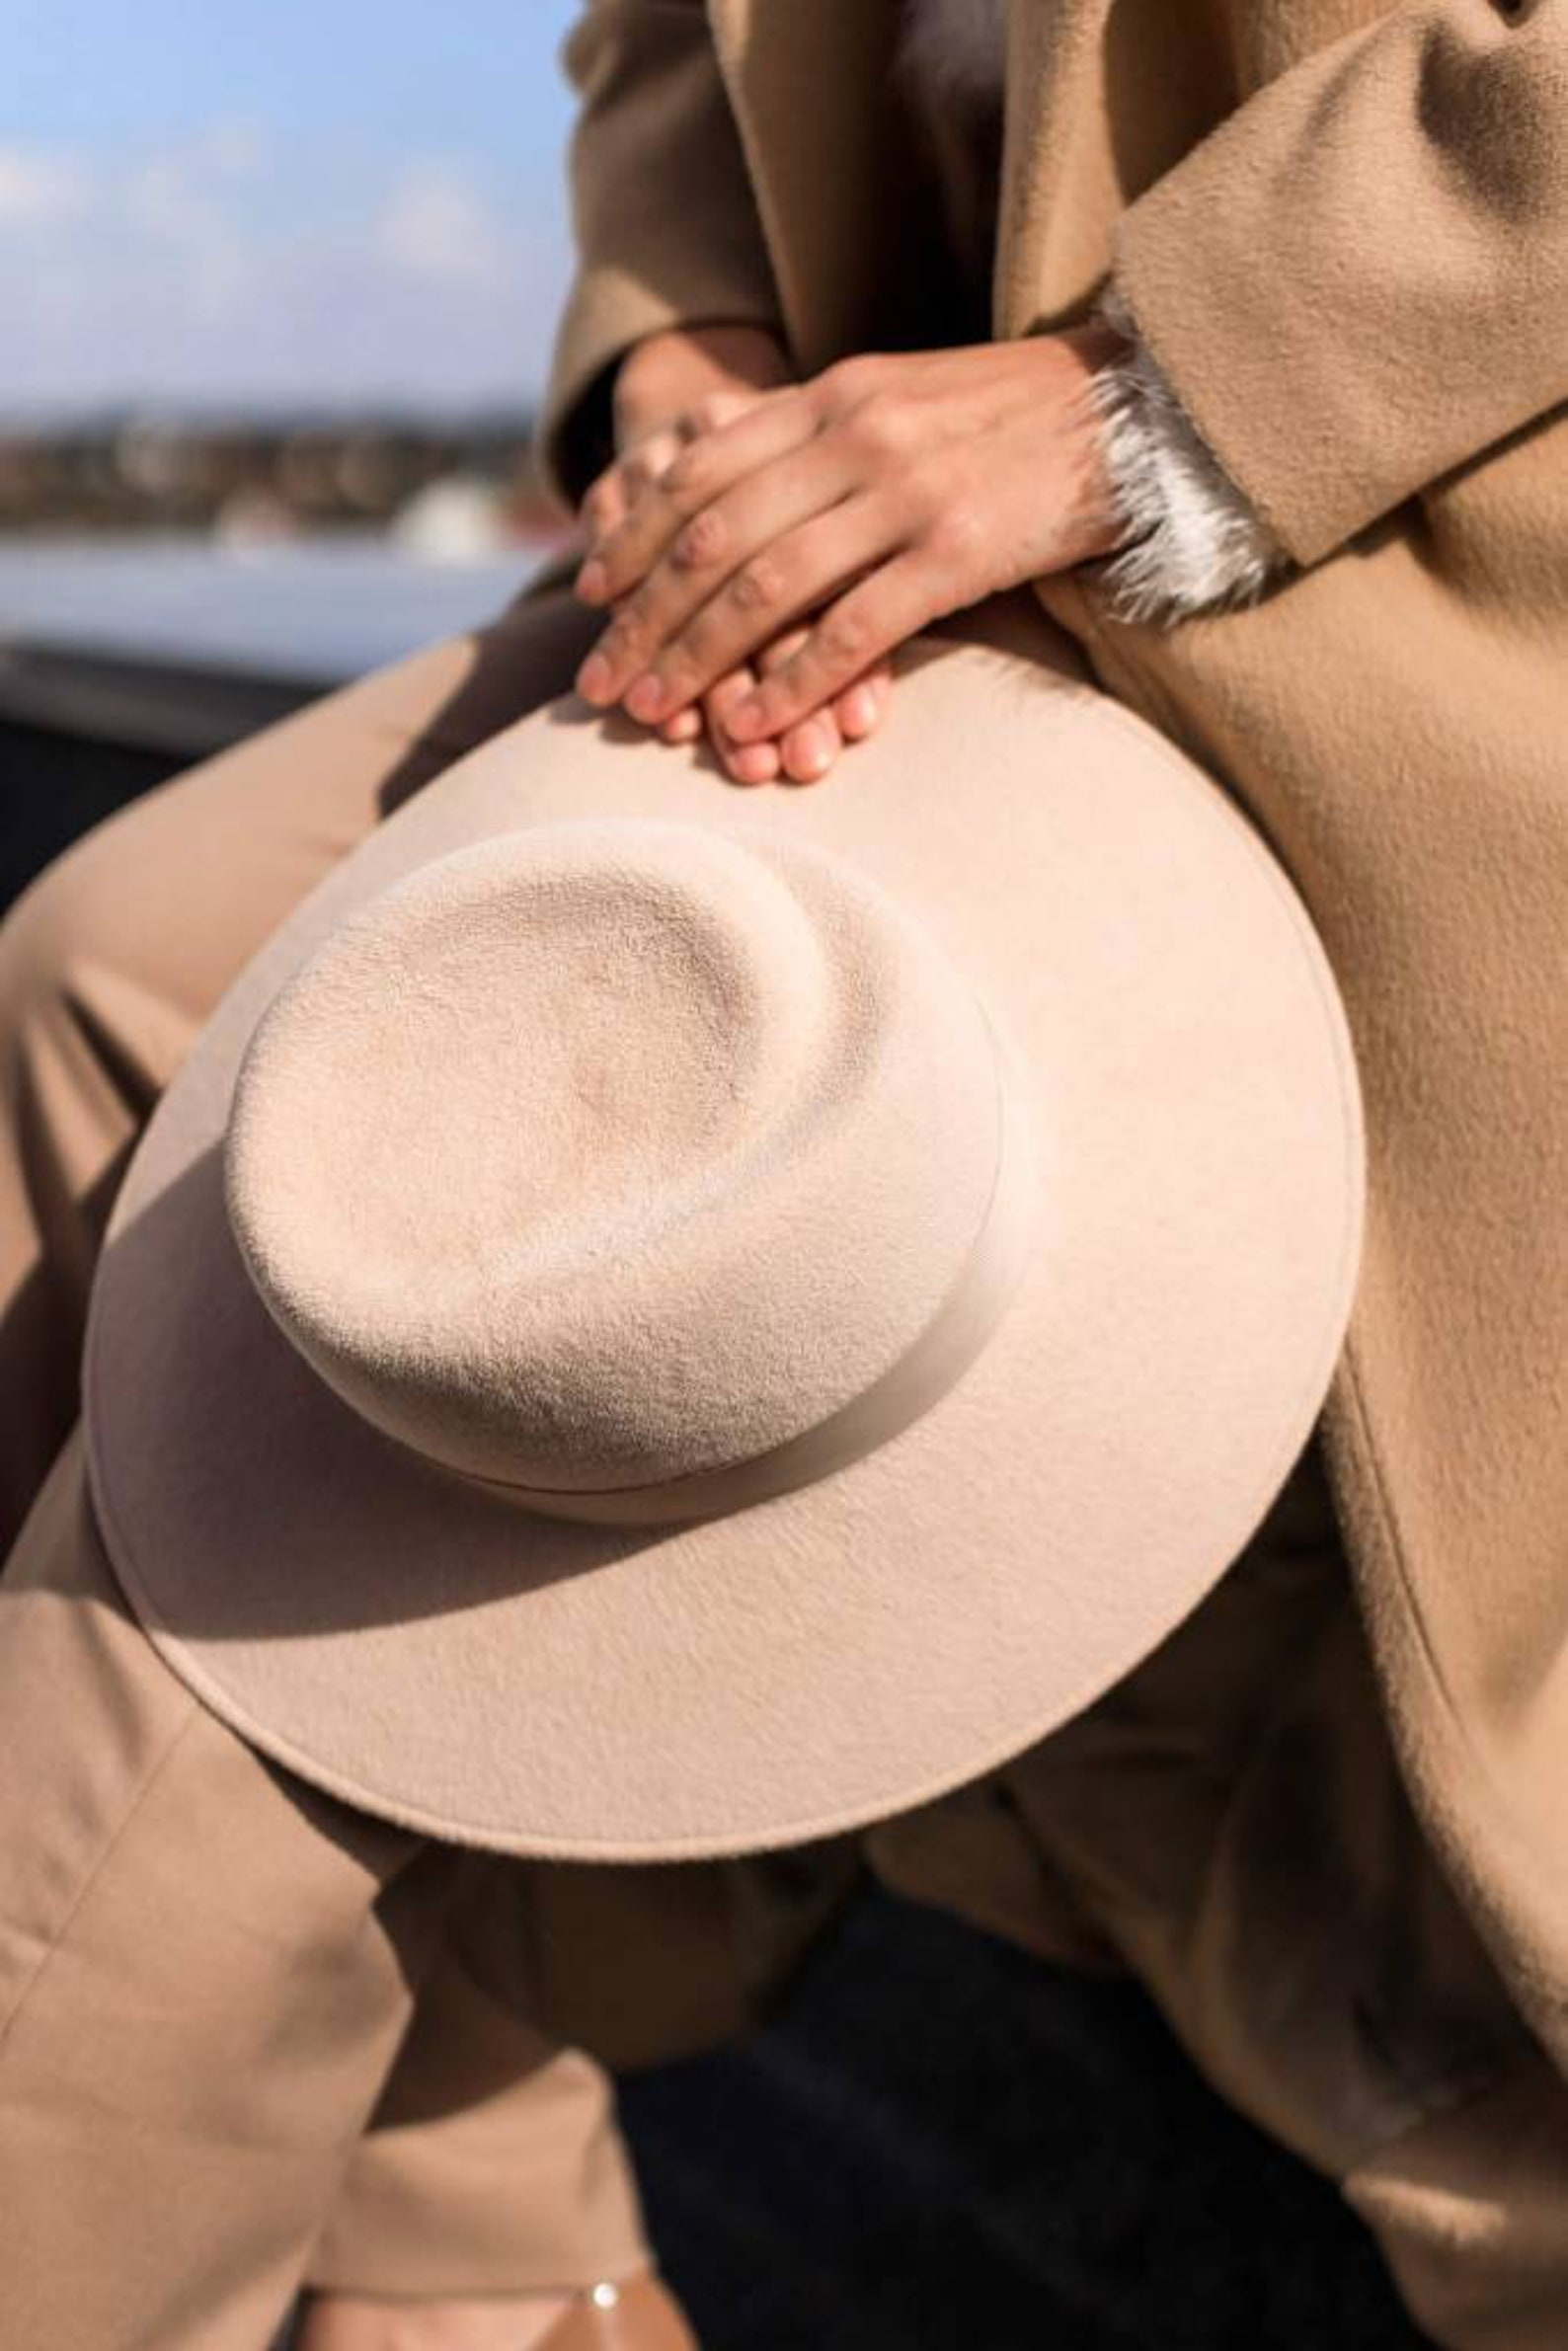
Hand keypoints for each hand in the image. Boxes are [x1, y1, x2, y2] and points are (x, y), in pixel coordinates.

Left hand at [571, 327, 1126, 749]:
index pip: (697, 469)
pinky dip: (790, 683)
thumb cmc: (1014, 422)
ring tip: (651, 714)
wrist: (1138, 412)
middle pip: (712, 536)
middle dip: (641, 617)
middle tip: (596, 683)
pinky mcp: (957, 551)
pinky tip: (752, 724)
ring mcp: (905, 492)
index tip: (588, 592)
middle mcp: (854, 436)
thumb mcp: (902, 401)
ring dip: (695, 659)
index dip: (631, 535)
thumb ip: (820, 438)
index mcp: (832, 396)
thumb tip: (730, 485)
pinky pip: (850, 630)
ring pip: (765, 586)